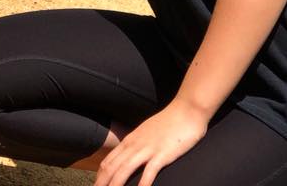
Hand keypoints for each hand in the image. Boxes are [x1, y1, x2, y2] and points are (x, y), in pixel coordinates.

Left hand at [94, 100, 208, 185]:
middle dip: (102, 183)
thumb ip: (138, 144)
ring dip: (115, 185)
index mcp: (130, 140)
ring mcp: (148, 149)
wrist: (186, 109)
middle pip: (112, 167)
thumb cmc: (169, 122)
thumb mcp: (148, 132)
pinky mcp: (162, 154)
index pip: (108, 162)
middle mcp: (134, 145)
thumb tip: (130, 156)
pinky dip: (142, 185)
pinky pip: (149, 172)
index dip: (100, 178)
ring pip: (124, 170)